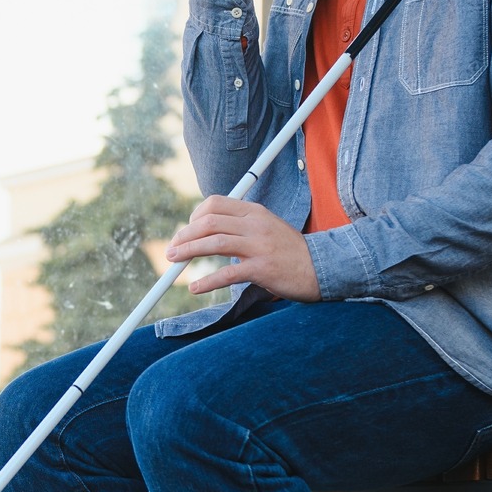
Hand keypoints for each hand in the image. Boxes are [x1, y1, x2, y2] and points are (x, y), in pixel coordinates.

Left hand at [165, 196, 320, 301]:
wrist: (320, 267)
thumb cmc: (289, 251)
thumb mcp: (267, 227)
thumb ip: (242, 224)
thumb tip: (209, 228)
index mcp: (254, 211)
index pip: (214, 204)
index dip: (194, 217)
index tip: (186, 231)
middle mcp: (255, 224)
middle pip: (209, 222)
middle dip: (184, 236)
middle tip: (171, 250)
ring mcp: (259, 246)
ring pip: (214, 242)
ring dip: (188, 252)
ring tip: (173, 262)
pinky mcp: (262, 269)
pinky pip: (228, 273)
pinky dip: (207, 281)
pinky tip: (194, 287)